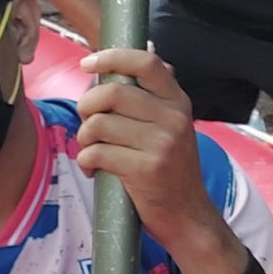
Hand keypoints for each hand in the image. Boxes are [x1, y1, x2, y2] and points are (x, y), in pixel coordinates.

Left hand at [75, 48, 224, 251]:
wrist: (188, 216)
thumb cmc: (169, 170)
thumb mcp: (170, 128)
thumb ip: (147, 99)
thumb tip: (114, 65)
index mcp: (178, 102)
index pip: (147, 63)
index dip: (112, 57)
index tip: (88, 64)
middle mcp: (173, 118)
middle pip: (111, 93)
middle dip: (86, 107)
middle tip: (86, 123)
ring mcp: (162, 144)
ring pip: (98, 124)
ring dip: (84, 139)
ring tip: (92, 151)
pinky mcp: (146, 169)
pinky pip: (96, 153)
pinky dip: (86, 162)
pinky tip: (95, 171)